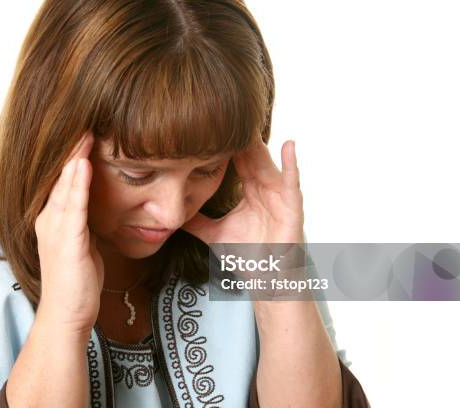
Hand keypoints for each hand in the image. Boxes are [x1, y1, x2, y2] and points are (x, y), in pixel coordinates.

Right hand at [34, 131, 103, 334]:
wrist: (68, 312)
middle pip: (61, 178)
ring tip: (84, 133)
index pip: (64, 181)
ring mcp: (56, 230)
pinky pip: (73, 207)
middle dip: (73, 149)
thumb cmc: (76, 280)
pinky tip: (82, 165)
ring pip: (65, 186)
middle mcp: (49, 220)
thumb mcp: (81, 243)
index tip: (85, 133)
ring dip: (74, 158)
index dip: (73, 157)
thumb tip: (94, 205)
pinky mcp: (66, 242)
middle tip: (84, 120)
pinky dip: (76, 184)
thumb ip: (83, 221)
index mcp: (53, 219)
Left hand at [182, 137, 305, 299]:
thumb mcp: (213, 234)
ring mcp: (279, 195)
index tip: (207, 126)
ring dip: (259, 144)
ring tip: (248, 123)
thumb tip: (169, 215)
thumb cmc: (247, 255)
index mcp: (249, 189)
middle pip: (250, 156)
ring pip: (267, 163)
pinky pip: (292, 181)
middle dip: (239, 137)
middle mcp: (265, 187)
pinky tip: (289, 144)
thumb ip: (194, 222)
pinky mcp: (293, 206)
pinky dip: (292, 163)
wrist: (267, 279)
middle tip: (225, 113)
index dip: (223, 145)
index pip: (235, 160)